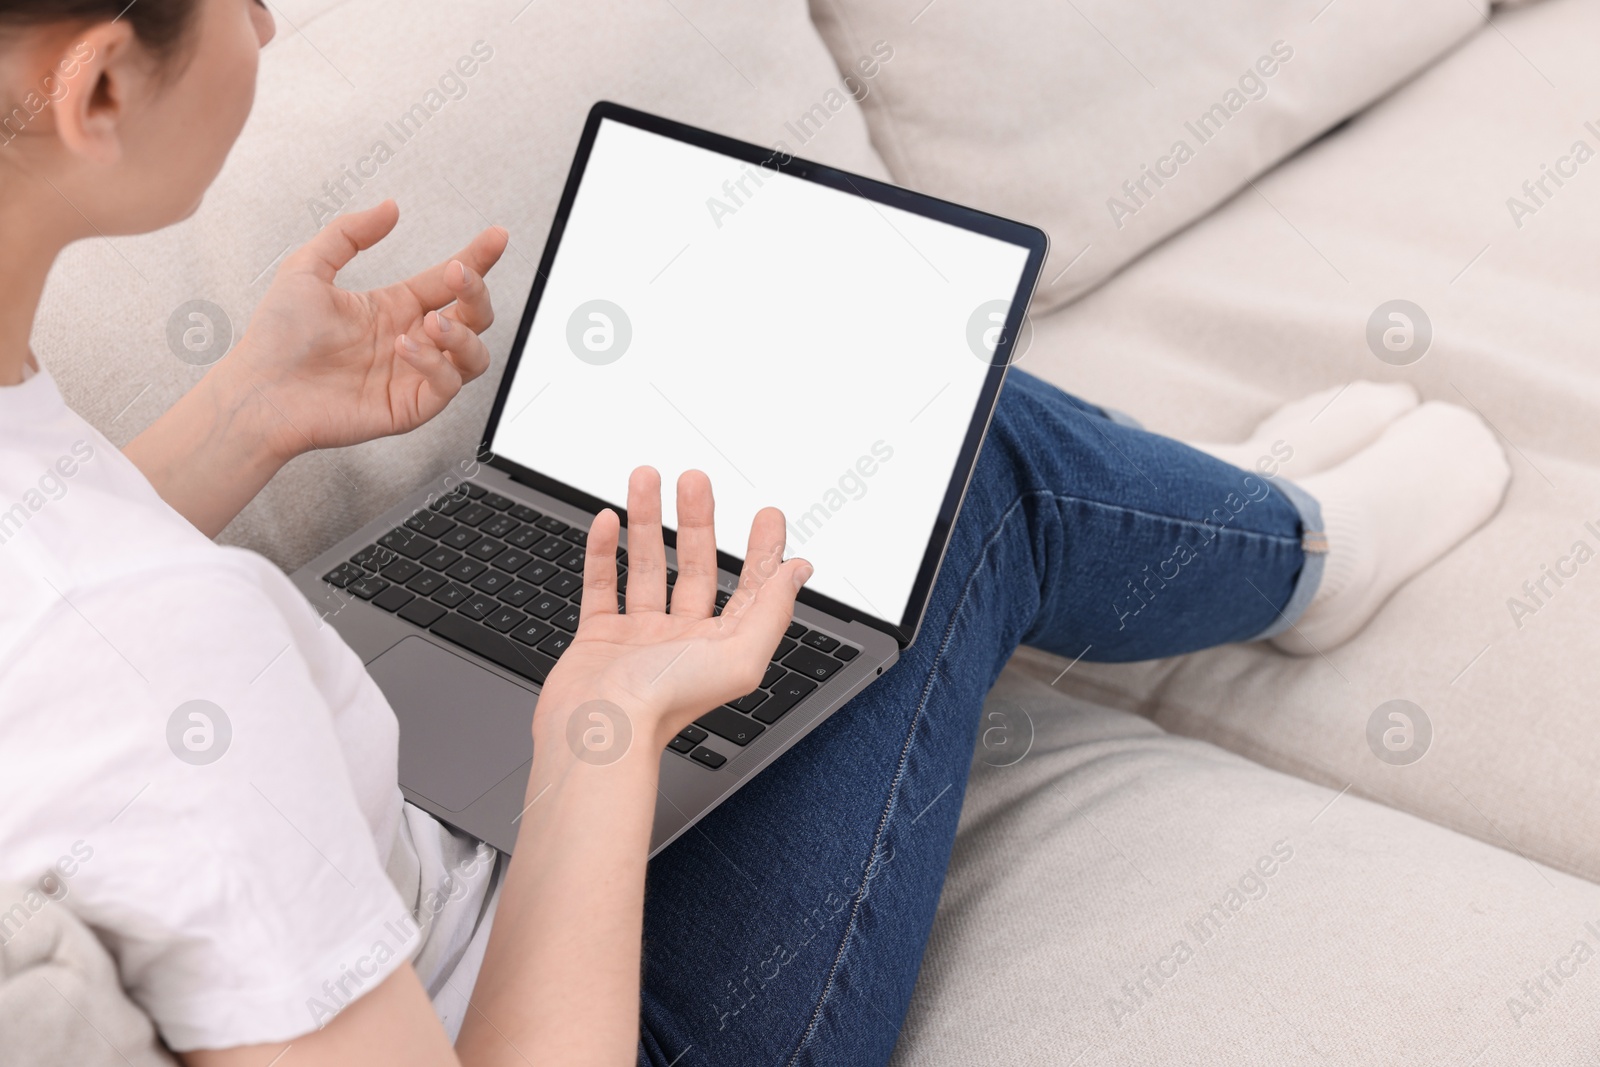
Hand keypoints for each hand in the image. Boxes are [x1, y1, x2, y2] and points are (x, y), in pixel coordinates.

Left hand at [220, 200, 508, 460]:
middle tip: (459, 274)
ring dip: (463, 333)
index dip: (477, 258)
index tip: (495, 237)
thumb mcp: (308, 267)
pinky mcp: (410, 407)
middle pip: (474, 316)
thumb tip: (389, 208)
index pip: (450, 281)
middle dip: (476, 292)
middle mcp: (411, 340)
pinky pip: (448, 385)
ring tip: (431, 321)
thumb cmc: (276, 338)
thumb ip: (350, 233)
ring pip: (475, 355)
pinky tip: (405, 348)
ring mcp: (413, 375)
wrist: (259, 390)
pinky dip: (436, 364)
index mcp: (394, 308)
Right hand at [534, 467, 812, 752]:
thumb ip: (773, 610)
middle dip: (697, 519)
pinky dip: (603, 551)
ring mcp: (639, 637)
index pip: (751, 587)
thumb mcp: (741, 655)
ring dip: (647, 520)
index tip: (767, 514)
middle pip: (695, 566)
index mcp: (722, 645)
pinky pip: (602, 585)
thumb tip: (799, 571)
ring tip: (647, 479)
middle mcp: (682, 640)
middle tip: (695, 479)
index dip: (762, 549)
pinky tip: (609, 520)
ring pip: (646, 566)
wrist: (598, 729)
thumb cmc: (666, 704)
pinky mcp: (598, 638)